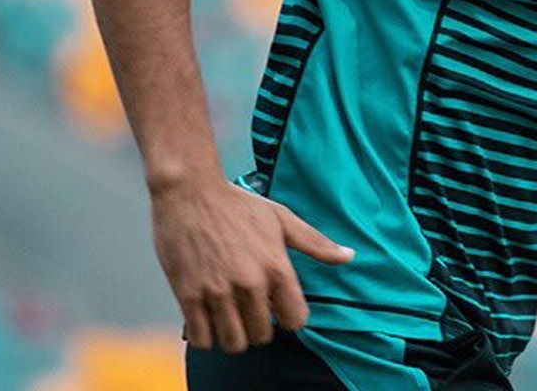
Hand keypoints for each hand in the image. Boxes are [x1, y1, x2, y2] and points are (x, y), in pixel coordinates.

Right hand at [150, 178, 353, 352]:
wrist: (190, 193)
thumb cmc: (236, 205)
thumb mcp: (282, 219)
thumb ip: (315, 243)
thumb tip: (348, 256)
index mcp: (276, 267)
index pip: (295, 320)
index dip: (289, 318)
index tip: (280, 310)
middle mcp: (249, 283)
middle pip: (262, 335)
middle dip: (260, 328)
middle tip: (252, 313)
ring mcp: (217, 292)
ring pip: (233, 342)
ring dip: (234, 336)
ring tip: (231, 319)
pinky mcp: (188, 295)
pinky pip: (201, 338)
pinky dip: (207, 336)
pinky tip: (209, 320)